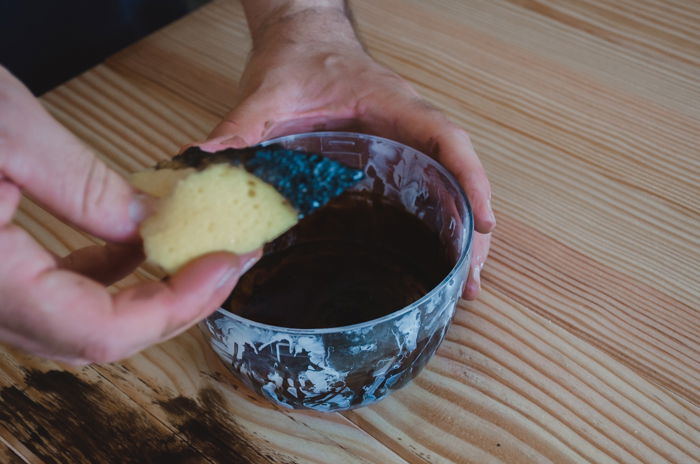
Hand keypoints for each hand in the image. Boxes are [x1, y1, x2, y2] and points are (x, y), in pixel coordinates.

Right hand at [0, 67, 256, 363]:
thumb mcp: (8, 133)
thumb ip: (87, 189)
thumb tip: (153, 221)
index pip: (102, 331)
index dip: (177, 306)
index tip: (223, 265)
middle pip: (97, 339)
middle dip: (174, 305)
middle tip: (223, 265)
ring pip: (77, 325)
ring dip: (144, 296)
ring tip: (191, 256)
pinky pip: (54, 298)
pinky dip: (103, 281)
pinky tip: (131, 249)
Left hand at [208, 1, 494, 298]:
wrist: (303, 40)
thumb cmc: (298, 59)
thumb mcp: (269, 92)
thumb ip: (241, 126)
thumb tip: (206, 162)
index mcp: (392, 106)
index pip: (446, 139)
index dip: (471, 181)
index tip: (483, 224)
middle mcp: (407, 126)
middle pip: (459, 175)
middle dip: (472, 227)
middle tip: (469, 283)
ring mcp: (403, 142)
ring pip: (448, 186)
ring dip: (461, 233)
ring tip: (462, 285)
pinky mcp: (391, 156)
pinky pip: (426, 188)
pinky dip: (439, 222)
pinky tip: (434, 257)